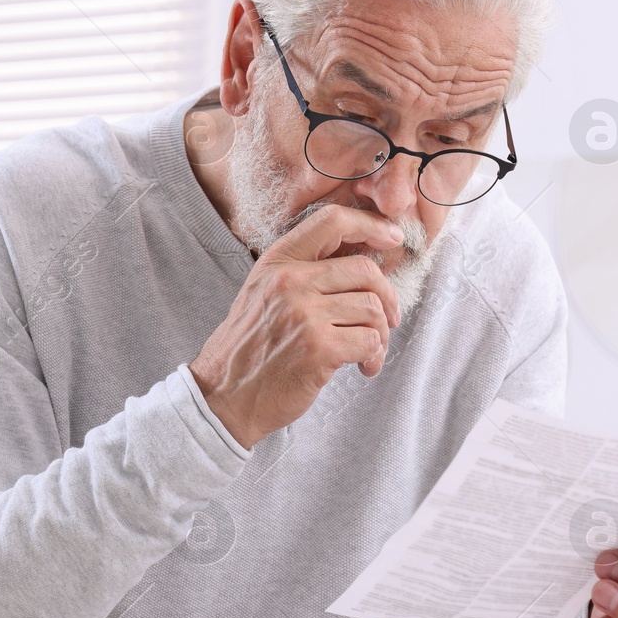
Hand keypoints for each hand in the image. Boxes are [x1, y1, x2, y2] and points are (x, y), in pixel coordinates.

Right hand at [189, 204, 403, 448]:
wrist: (225, 397)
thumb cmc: (250, 348)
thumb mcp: (265, 294)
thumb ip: (304, 273)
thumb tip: (363, 264)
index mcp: (278, 262)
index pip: (332, 221)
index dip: (371, 224)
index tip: (392, 237)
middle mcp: (290, 282)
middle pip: (365, 269)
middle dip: (386, 297)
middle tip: (389, 319)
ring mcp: (304, 314)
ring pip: (372, 308)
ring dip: (381, 334)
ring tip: (368, 352)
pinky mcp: (319, 348)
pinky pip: (370, 341)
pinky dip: (374, 356)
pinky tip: (363, 367)